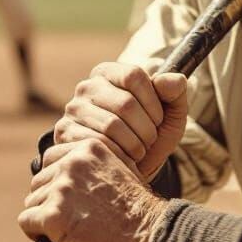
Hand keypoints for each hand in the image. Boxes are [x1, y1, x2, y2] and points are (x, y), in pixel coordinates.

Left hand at [20, 139, 167, 241]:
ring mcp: (61, 188)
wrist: (151, 235)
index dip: (56, 180)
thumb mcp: (121, 171)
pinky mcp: (52, 215)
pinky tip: (57, 240)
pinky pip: (27, 221)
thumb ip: (94, 167)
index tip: (69, 198)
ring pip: (32, 201)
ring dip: (45, 217)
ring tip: (68, 231)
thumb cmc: (139, 211)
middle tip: (70, 218)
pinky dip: (37, 234)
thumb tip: (70, 176)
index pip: (51, 158)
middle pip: (39, 180)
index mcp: (88, 148)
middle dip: (49, 200)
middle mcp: (72, 162)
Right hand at [52, 63, 187, 182]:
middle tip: (149, 141)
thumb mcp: (170, 115)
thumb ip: (176, 92)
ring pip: (112, 125)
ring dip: (135, 144)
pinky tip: (123, 159)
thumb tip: (171, 80)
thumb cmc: (150, 136)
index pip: (134, 75)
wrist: (128, 168)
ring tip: (139, 151)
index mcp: (110, 73)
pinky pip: (97, 145)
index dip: (153, 102)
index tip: (158, 119)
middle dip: (147, 128)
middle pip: (125, 103)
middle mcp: (87, 86)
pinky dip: (118, 156)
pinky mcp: (65, 134)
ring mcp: (73, 110)